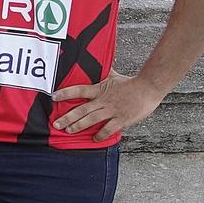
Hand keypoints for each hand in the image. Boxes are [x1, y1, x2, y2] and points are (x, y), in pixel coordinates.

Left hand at [51, 71, 166, 140]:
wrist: (149, 87)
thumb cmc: (132, 83)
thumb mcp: (114, 76)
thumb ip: (104, 72)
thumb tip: (100, 63)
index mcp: (100, 89)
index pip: (79, 90)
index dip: (66, 93)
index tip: (53, 97)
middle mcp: (103, 100)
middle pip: (82, 109)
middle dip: (67, 117)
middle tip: (56, 124)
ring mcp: (112, 110)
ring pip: (91, 120)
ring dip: (78, 126)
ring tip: (69, 131)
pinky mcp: (121, 119)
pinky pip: (108, 129)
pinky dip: (100, 135)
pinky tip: (94, 139)